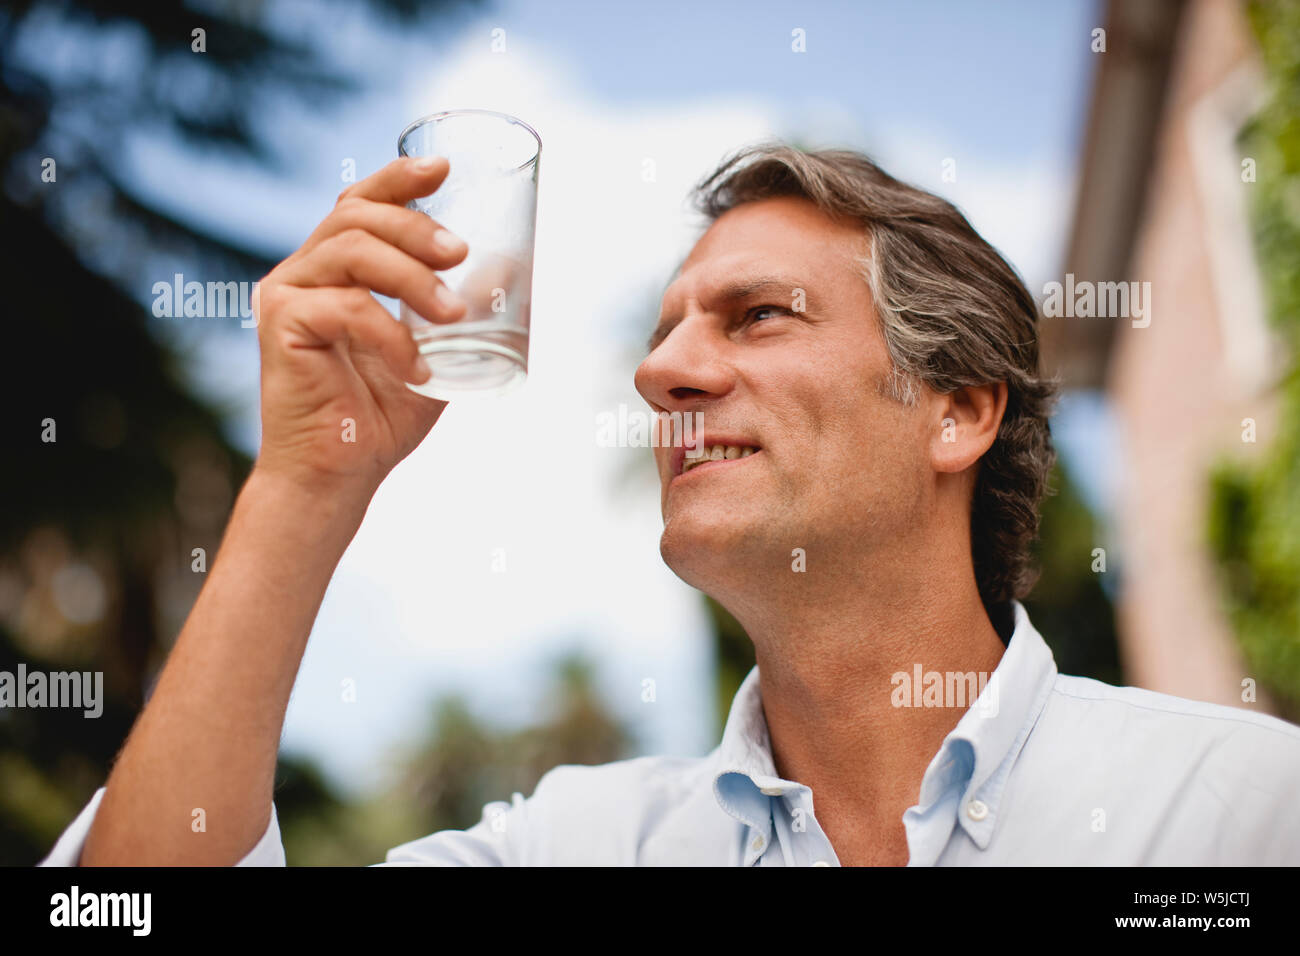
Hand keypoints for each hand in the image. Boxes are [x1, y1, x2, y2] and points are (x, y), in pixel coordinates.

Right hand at [251, 156, 469, 502]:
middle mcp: (303, 272)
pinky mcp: (280, 324)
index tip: (441, 168)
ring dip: (413, 277)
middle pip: (356, 214)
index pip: (358, 203)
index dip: (397, 178)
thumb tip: (511, 270)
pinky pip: (347, 306)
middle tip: (460, 254)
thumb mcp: (438, 352)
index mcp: (334, 270)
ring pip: (353, 250)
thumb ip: (460, 310)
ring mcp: (287, 294)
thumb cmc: (383, 416)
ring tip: (453, 313)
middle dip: (416, 225)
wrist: (340, 475)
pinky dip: (391, 335)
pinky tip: (417, 369)